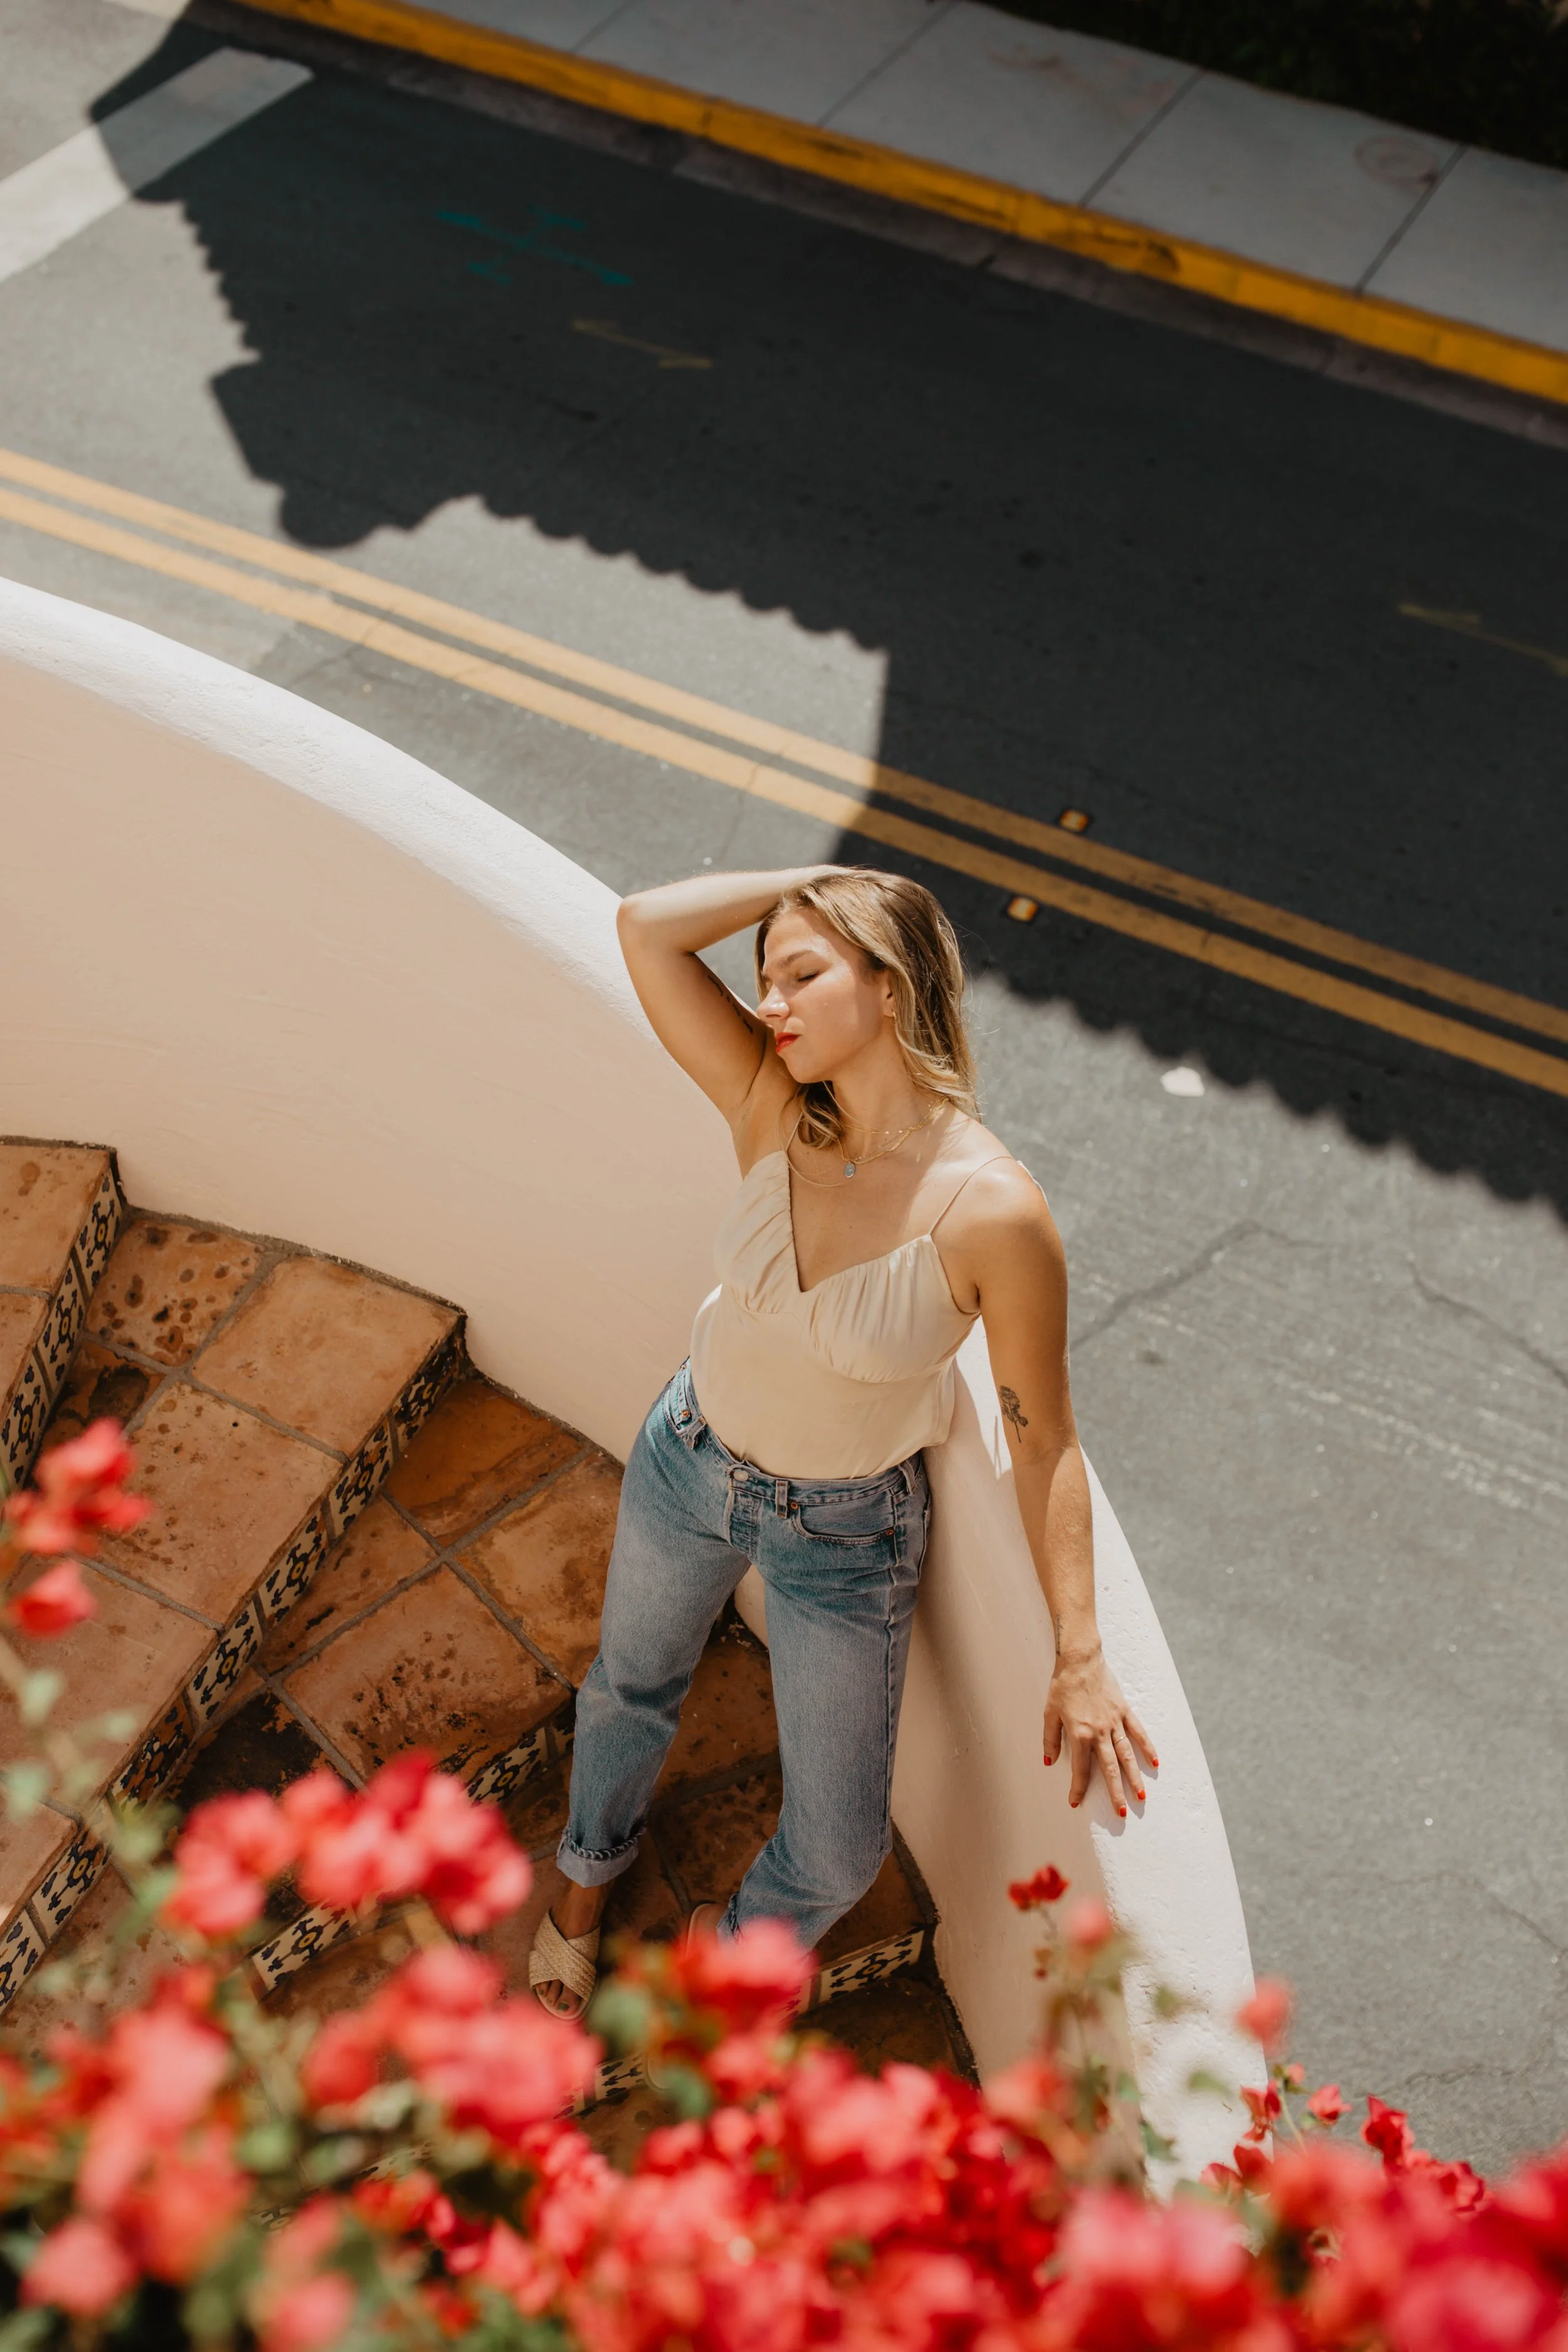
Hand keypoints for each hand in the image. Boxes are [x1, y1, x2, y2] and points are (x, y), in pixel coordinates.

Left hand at [1043, 1645, 1157, 1815]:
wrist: (1080, 1659)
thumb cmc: (1062, 1686)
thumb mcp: (1049, 1714)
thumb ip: (1050, 1740)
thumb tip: (1049, 1761)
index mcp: (1080, 1734)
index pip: (1080, 1769)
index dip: (1078, 1787)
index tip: (1076, 1803)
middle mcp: (1100, 1732)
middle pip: (1110, 1768)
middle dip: (1115, 1792)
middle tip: (1122, 1813)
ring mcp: (1114, 1722)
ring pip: (1126, 1755)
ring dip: (1134, 1777)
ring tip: (1141, 1797)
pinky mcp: (1123, 1711)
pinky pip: (1138, 1732)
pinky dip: (1147, 1747)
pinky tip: (1155, 1762)